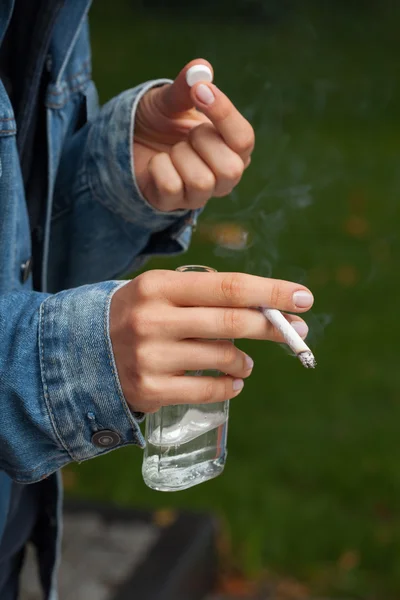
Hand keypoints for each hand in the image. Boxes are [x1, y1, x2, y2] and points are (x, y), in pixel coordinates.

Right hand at [110, 270, 313, 412]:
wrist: (85, 350)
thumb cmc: (139, 315)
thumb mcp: (163, 293)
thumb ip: (208, 297)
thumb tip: (266, 309)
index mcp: (160, 286)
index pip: (228, 286)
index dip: (271, 292)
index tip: (304, 297)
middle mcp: (153, 319)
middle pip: (232, 322)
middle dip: (273, 327)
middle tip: (299, 331)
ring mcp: (150, 357)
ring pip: (223, 357)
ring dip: (245, 361)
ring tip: (245, 363)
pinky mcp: (150, 390)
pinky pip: (208, 389)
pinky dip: (230, 386)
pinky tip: (233, 382)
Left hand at [134, 59, 253, 210]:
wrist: (128, 142)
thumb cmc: (160, 122)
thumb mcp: (171, 100)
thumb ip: (185, 87)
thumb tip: (200, 68)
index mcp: (233, 149)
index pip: (244, 139)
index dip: (224, 114)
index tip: (201, 91)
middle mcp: (223, 176)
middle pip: (231, 170)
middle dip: (202, 143)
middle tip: (186, 134)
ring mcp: (199, 195)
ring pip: (202, 183)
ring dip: (179, 157)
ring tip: (172, 150)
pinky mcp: (172, 205)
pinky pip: (171, 187)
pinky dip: (158, 168)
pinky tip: (157, 163)